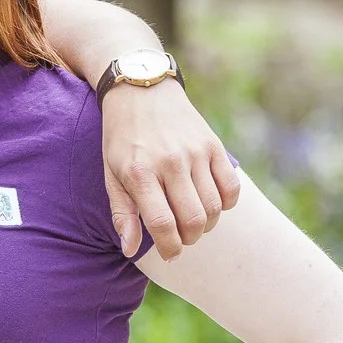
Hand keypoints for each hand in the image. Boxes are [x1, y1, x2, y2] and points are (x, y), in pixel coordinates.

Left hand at [101, 80, 238, 258]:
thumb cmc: (122, 138)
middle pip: (193, 220)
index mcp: (140, 172)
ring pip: (214, 208)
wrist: (141, 90)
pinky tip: (211, 201)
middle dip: (189, 239)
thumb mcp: (112, 173)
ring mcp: (195, 152)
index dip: (170, 248)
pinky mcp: (213, 145)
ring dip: (207, 224)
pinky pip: (231, 188)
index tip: (170, 253)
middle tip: (182, 237)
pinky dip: (225, 204)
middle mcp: (170, 162)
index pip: (163, 224)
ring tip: (194, 220)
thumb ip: (122, 213)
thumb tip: (129, 250)